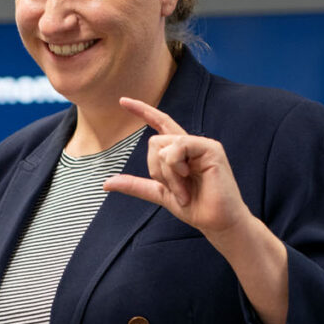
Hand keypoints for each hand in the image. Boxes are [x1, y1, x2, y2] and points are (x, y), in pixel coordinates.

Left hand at [103, 97, 250, 238]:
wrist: (217, 222)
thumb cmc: (195, 208)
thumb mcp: (159, 194)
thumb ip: (136, 185)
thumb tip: (106, 183)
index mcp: (180, 152)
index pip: (160, 124)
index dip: (143, 111)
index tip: (122, 100)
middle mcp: (191, 144)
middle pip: (154, 142)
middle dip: (156, 170)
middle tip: (176, 191)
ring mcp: (202, 145)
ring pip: (164, 146)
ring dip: (168, 175)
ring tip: (184, 191)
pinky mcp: (211, 148)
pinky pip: (178, 147)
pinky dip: (175, 167)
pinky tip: (188, 178)